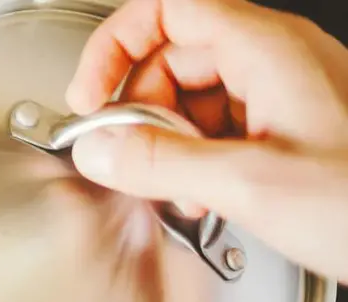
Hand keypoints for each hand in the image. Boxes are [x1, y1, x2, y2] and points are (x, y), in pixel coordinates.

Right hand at [65, 0, 347, 283]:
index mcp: (268, 50)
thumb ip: (161, 162)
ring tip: (176, 190)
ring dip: (169, 143)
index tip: (92, 96)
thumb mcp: (251, 185)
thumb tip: (99, 149)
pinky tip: (205, 197)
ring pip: (196, 96)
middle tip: (131, 160)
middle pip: (174, 57)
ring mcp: (288, 93)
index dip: (115, 46)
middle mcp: (278, 61)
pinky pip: (224, 126)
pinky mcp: (294, 128)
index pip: (165, 9)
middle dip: (141, 110)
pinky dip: (199, 159)